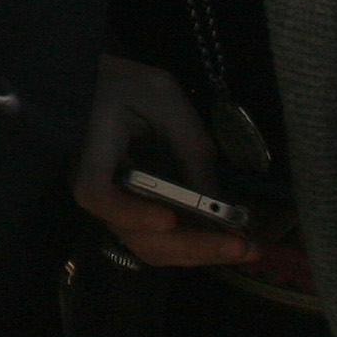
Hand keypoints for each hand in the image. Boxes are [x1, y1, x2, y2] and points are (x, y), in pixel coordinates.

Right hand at [75, 55, 269, 269]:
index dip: (130, 213)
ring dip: (197, 253)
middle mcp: (95, 189)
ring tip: (244, 248)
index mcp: (92, 152)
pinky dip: (190, 247)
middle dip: (193, 246)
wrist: (97, 86)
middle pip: (135, 236)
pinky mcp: (128, 212)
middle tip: (242, 245)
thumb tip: (217, 201)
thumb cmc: (123, 83)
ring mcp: (111, 206)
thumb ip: (189, 146)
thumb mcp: (162, 98)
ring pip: (149, 247)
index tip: (168, 218)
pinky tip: (224, 241)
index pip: (96, 194)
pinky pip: (155, 240)